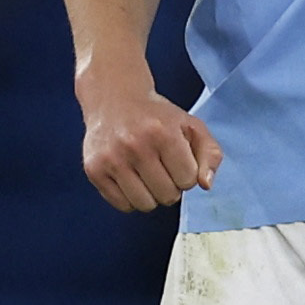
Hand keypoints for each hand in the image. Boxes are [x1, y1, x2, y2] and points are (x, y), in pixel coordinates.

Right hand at [80, 85, 223, 213]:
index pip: (188, 180)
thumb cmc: (157, 116)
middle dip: (171, 185)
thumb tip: (206, 184)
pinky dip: (131, 198)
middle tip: (162, 166)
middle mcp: (136, 146)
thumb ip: (210, 153)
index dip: (187, 172)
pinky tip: (131, 176)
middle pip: (167, 196)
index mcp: (164, 132)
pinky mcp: (94, 170)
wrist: (115, 98)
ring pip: (145, 205)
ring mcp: (112, 159)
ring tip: (147, 173)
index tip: (178, 159)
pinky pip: (123, 206)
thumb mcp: (191, 125)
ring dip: (151, 195)